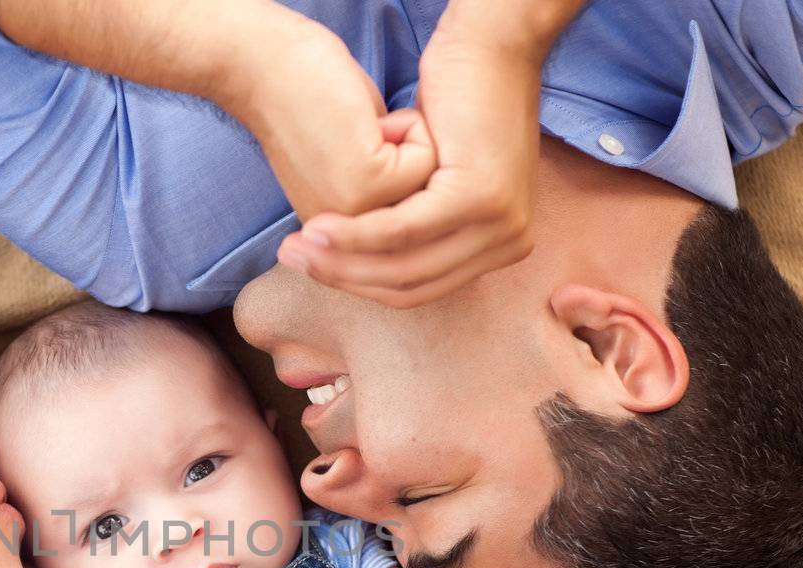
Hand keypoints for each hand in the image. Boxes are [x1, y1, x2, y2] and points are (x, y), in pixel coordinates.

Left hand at [218, 22, 435, 221]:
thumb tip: (436, 204)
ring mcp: (361, 216)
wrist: (269, 70)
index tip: (356, 149)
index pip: (423, 218)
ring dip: (410, 141)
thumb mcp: (360, 168)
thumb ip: (390, 197)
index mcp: (350, 243)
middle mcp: (354, 242)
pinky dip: (408, 125)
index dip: (407, 168)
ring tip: (364, 129)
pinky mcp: (369, 184)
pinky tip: (366, 120)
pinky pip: (428, 158)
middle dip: (412, 156)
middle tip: (360, 135)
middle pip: (434, 204)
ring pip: (436, 181)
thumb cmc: (314, 102)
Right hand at [275, 34, 543, 308]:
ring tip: (298, 248)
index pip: (420, 286)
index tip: (311, 269)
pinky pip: (405, 229)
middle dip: (344, 278)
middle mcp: (510, 242)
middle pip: (411, 283)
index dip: (360, 284)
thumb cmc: (455, 105)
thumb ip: (418, 223)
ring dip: (344, 262)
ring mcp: (502, 225)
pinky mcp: (481, 200)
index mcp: (502, 244)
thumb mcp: (437, 180)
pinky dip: (359, 234)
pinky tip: (321, 229)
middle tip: (292, 261)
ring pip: (406, 264)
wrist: (485, 47)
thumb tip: (368, 264)